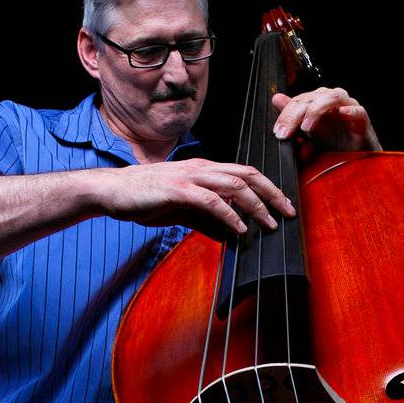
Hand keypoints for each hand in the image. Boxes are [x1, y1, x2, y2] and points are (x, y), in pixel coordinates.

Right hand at [99, 158, 295, 241]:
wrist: (114, 193)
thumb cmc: (146, 199)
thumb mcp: (183, 211)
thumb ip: (207, 220)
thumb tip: (231, 234)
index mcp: (203, 170)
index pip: (243, 173)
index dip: (268, 188)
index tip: (284, 206)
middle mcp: (200, 168)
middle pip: (246, 174)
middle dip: (271, 193)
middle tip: (289, 212)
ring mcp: (189, 176)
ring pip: (233, 185)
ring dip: (255, 205)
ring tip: (269, 224)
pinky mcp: (177, 189)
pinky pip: (210, 200)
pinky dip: (228, 214)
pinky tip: (239, 229)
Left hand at [271, 88, 381, 154]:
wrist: (356, 157)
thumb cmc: (334, 142)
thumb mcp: (309, 132)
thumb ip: (294, 116)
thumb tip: (276, 98)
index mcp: (317, 101)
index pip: (298, 101)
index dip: (286, 115)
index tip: (278, 132)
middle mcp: (331, 100)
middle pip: (311, 99)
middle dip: (295, 115)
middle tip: (285, 133)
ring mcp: (348, 106)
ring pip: (331, 98)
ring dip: (316, 110)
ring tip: (306, 127)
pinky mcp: (362, 118)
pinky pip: (357, 111)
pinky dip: (350, 111)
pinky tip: (342, 114)